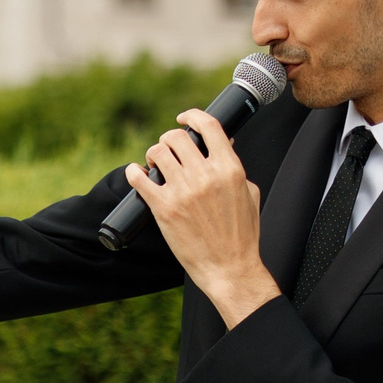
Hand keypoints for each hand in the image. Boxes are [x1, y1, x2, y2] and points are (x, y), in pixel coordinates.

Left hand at [127, 109, 278, 326]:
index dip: (192, 116)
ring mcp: (183, 191)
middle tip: (166, 150)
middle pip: (177, 137)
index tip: (183, 118)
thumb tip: (225, 145)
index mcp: (230, 168)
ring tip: (154, 164)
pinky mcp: (163, 208)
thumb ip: (235, 168)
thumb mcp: (248, 193)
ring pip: (157, 153)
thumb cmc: (241, 234)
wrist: (229, 266)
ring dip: (152, 154)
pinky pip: (139, 179)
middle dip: (168, 139)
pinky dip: (133, 172)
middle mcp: (205, 175)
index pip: (209, 127)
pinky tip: (135, 173)